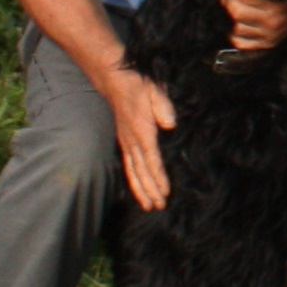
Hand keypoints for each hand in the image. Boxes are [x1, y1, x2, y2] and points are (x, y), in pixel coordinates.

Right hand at [109, 66, 179, 212]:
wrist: (115, 80)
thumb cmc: (138, 85)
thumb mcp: (154, 90)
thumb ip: (163, 107)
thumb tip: (170, 124)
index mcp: (142, 131)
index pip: (152, 160)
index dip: (159, 178)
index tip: (165, 192)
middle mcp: (133, 141)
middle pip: (142, 172)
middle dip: (150, 190)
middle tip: (159, 207)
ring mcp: (127, 143)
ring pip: (133, 172)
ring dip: (142, 190)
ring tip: (149, 206)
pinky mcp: (124, 142)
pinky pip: (129, 166)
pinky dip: (134, 180)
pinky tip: (139, 190)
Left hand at [219, 0, 286, 57]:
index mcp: (277, 6)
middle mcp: (273, 23)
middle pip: (238, 13)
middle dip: (227, 0)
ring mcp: (270, 35)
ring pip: (237, 29)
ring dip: (230, 16)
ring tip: (230, 6)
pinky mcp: (269, 43)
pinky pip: (243, 44)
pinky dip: (235, 35)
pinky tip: (236, 24)